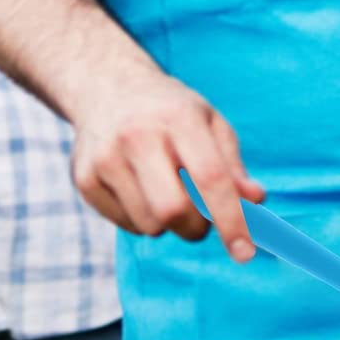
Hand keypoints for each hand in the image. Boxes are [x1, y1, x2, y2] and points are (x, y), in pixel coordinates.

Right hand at [70, 63, 263, 261]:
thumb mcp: (211, 124)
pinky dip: (143, 219)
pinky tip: (141, 189)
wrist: (108, 87)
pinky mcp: (83, 179)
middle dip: (196, 228)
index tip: (245, 252)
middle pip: (173, 210)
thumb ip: (233, 166)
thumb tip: (256, 202)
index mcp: (179, 118)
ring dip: (169, 224)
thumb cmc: (172, 111)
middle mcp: (138, 136)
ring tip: (168, 191)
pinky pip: (124, 224)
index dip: (231, 218)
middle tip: (202, 220)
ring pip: (148, 224)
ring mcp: (105, 158)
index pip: (210, 178)